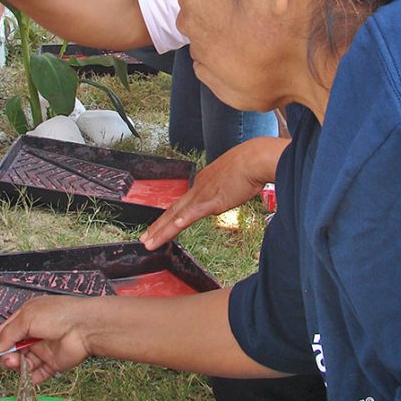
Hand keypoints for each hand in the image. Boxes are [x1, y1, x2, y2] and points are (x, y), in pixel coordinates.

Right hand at [0, 296, 90, 384]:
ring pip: (22, 362)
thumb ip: (8, 334)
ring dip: (15, 365)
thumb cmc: (60, 314)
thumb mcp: (27, 318)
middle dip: (4, 356)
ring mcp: (43, 348)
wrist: (85, 327)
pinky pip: (37, 374)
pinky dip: (30, 377)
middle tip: (5, 358)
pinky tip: (27, 375)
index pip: (3, 333)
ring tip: (15, 363)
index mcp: (27, 317)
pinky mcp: (52, 363)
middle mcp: (34, 332)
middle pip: (11, 350)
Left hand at [140, 138, 290, 249]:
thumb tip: (227, 194)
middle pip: (173, 211)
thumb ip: (226, 189)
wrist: (256, 158)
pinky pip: (197, 211)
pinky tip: (175, 226)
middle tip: (144, 240)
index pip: (181, 205)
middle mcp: (199, 189)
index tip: (158, 228)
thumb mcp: (232, 178)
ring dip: (162, 231)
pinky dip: (185, 219)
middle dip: (157, 228)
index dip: (168, 218)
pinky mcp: (215, 199)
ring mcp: (205, 194)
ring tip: (149, 243)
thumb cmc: (250, 165)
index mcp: (203, 184)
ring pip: (179, 215)